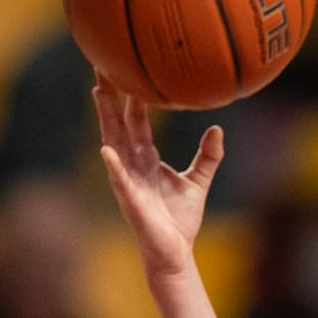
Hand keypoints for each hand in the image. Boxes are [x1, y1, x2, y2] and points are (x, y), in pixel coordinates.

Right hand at [94, 77, 223, 278]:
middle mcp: (132, 164)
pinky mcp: (131, 201)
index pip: (136, 119)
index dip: (131, 95)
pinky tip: (106, 150)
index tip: (125, 68)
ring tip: (100, 92)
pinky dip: (113, 165)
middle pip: (118, 122)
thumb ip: (208, 155)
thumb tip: (217, 128)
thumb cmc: (180, 219)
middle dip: (111, 95)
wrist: (175, 252)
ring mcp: (128, 180)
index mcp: (146, 158)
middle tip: (103, 65)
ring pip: (115, 142)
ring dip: (106, 118)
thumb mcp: (199, 180)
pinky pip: (120, 180)